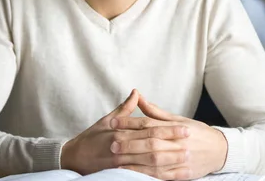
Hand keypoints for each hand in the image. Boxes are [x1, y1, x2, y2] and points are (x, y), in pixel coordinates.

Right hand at [61, 90, 189, 176]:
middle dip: (172, 142)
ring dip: (169, 159)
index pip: (148, 128)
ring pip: (149, 161)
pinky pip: (140, 175)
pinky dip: (155, 175)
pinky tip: (169, 174)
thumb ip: (125, 108)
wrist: (73, 158)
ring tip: (186, 156)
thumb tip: (136, 92)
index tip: (184, 126)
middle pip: (151, 144)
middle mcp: (122, 145)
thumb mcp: (106, 119)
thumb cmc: (91, 137)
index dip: (167, 128)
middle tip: (190, 139)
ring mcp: (121, 162)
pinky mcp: (119, 174)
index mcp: (120, 130)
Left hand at [111, 95, 228, 179]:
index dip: (130, 123)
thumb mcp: (179, 119)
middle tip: (112, 143)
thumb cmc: (197, 132)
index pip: (149, 123)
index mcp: (176, 126)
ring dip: (135, 160)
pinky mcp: (183, 174)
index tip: (113, 122)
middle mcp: (178, 142)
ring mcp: (181, 159)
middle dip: (130, 143)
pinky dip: (147, 175)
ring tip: (118, 159)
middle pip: (150, 142)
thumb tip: (139, 97)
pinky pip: (162, 176)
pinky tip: (133, 174)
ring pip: (155, 160)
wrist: (220, 150)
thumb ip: (156, 112)